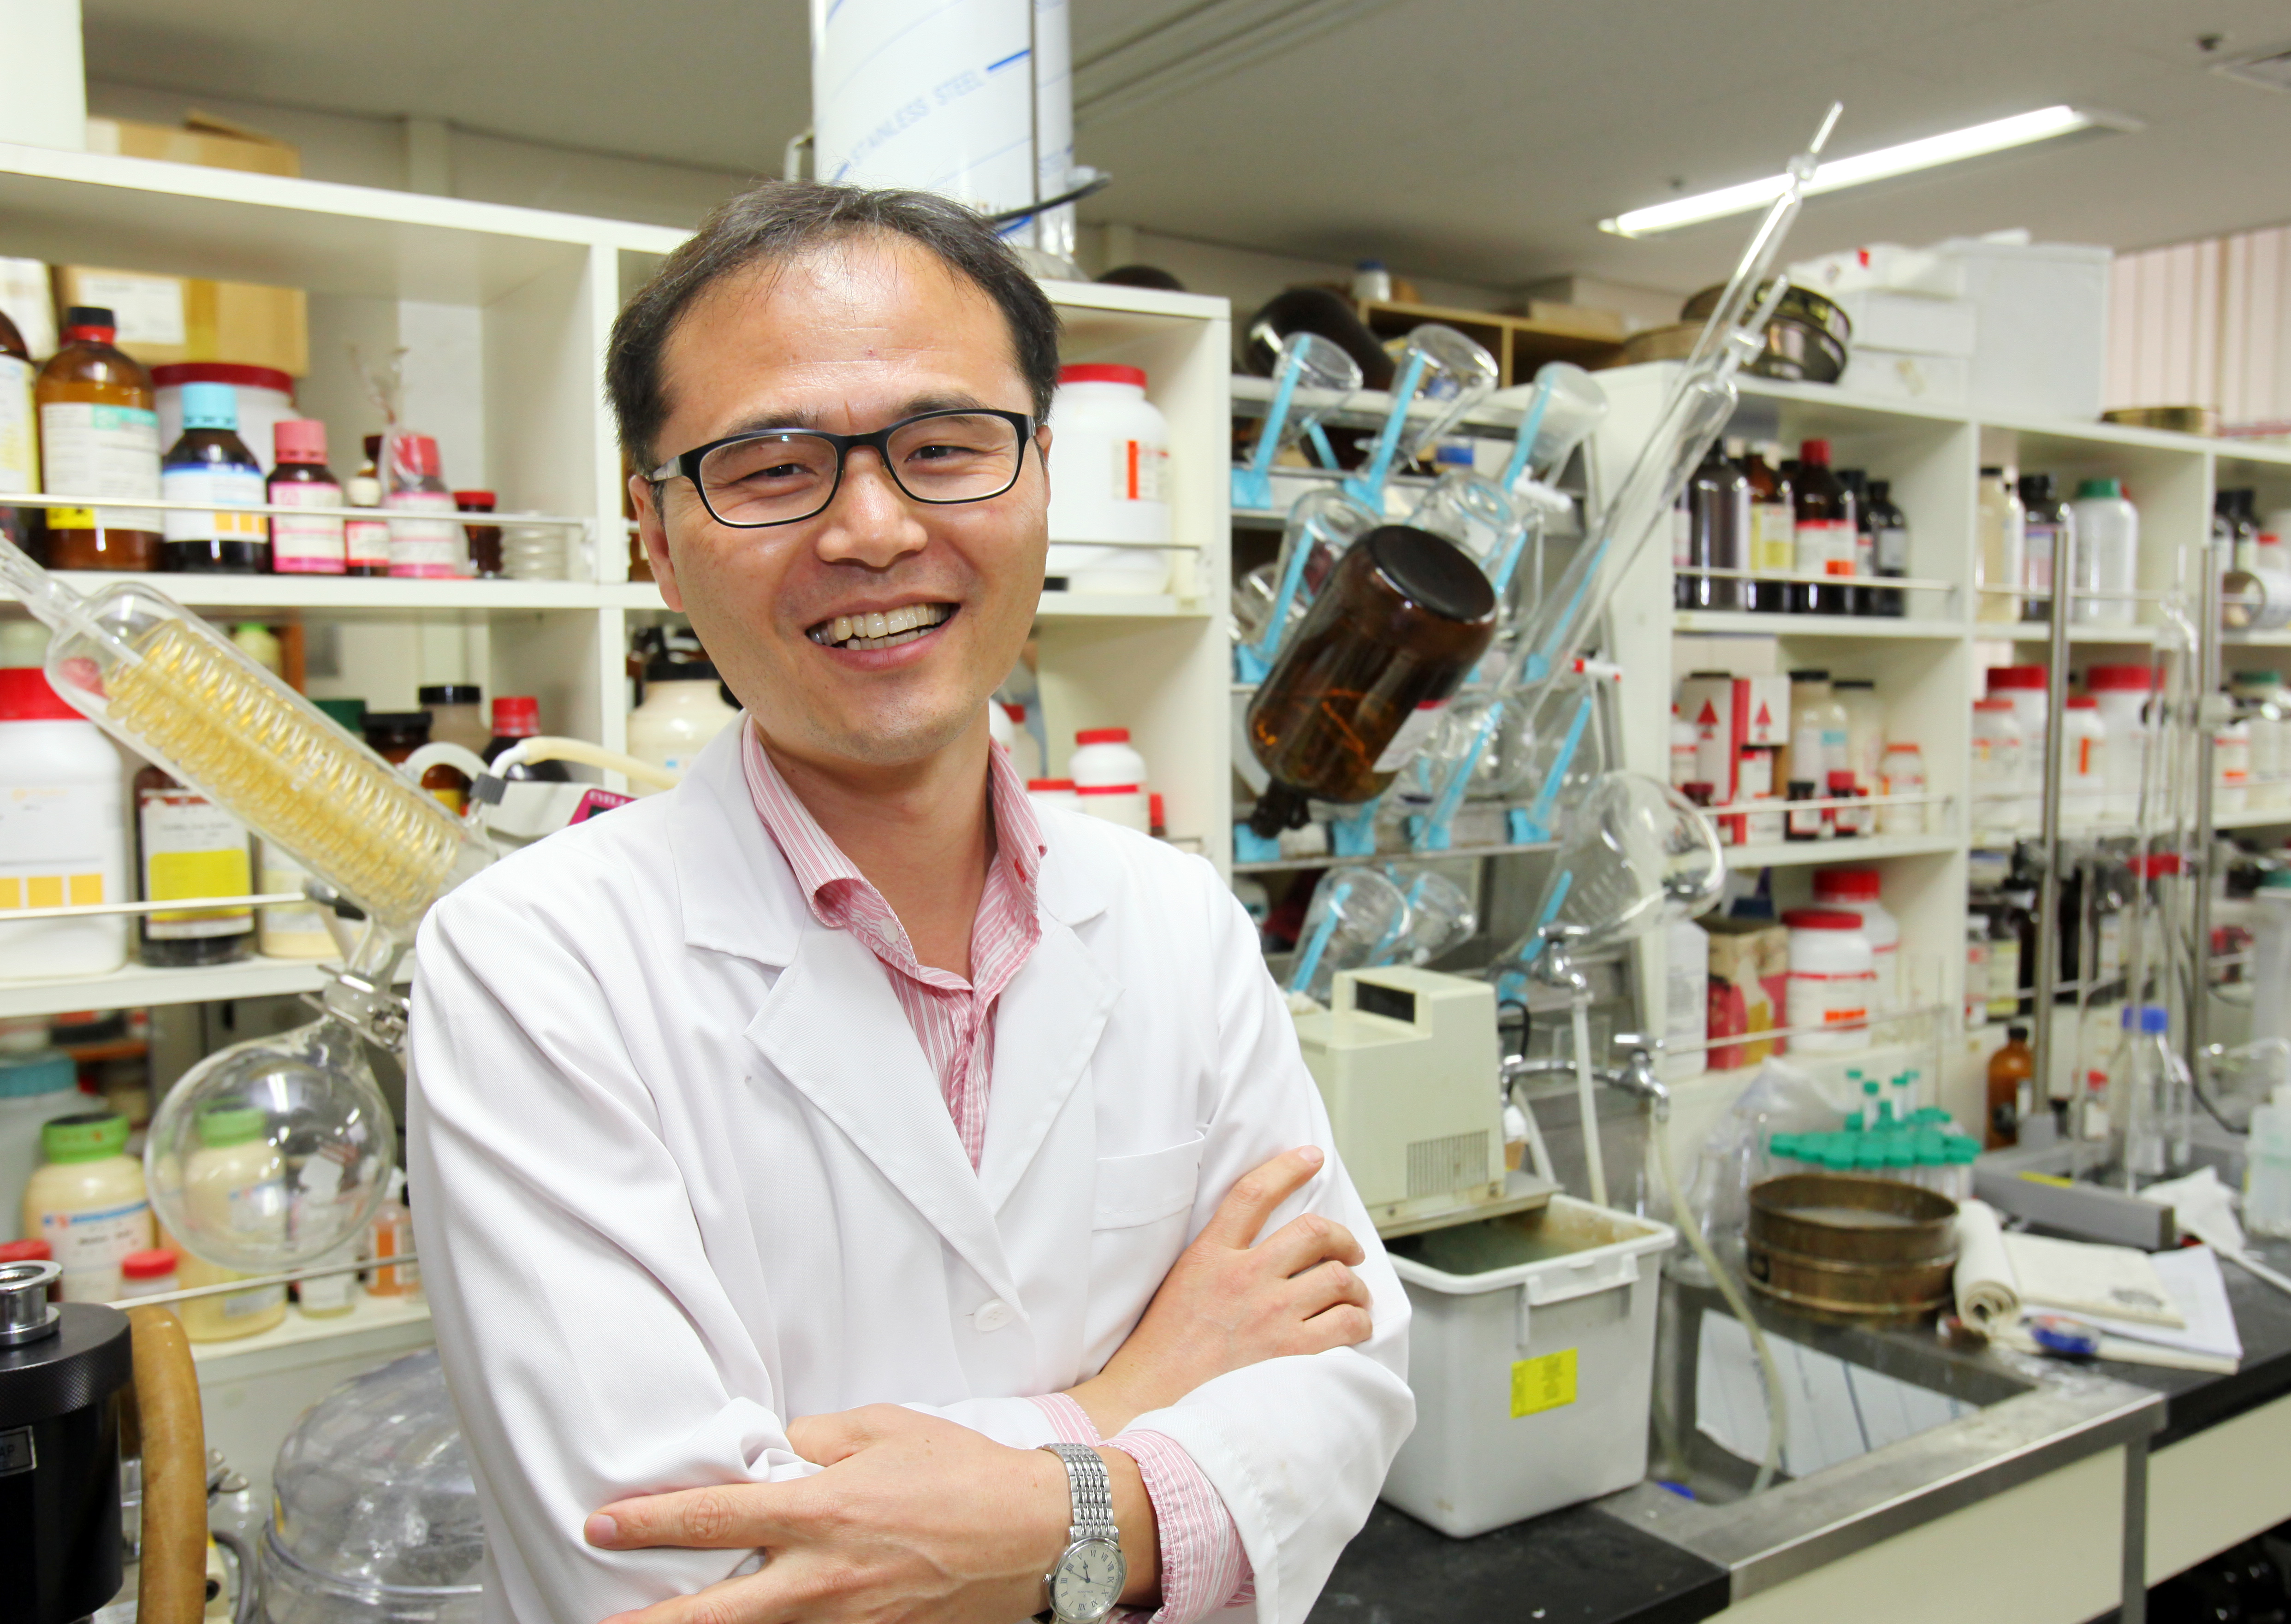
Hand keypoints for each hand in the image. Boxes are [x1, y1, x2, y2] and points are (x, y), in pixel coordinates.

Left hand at [586, 1405, 1158, 1623]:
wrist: (1034, 1533)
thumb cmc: (959, 1472)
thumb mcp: (881, 1429)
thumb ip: (813, 1441)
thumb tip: (766, 1453)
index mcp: (820, 1512)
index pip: (711, 1519)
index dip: (646, 1523)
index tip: (601, 1524)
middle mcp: (822, 1578)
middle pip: (710, 1616)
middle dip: (647, 1622)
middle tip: (599, 1619)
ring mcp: (846, 1623)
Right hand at [1069, 1144, 1372, 1436]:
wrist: (1149, 1404)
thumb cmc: (1161, 1354)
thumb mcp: (1180, 1285)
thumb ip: (1217, 1260)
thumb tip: (1260, 1249)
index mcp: (1209, 1257)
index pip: (1253, 1194)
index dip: (1288, 1168)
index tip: (1311, 1158)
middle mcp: (1243, 1279)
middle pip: (1313, 1232)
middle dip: (1341, 1237)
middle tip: (1347, 1251)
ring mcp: (1270, 1315)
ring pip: (1338, 1278)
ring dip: (1355, 1286)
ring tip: (1353, 1297)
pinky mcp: (1291, 1354)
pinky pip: (1347, 1324)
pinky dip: (1359, 1322)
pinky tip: (1353, 1328)